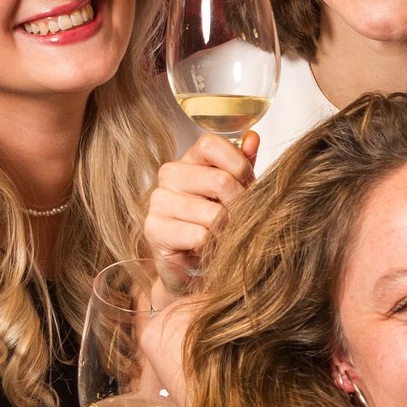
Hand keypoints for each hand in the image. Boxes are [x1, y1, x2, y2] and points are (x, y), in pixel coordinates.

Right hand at [142, 131, 254, 297]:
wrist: (194, 269)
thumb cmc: (216, 226)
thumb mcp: (234, 192)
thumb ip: (242, 165)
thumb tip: (252, 138)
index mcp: (189, 160)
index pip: (210, 144)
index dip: (238, 165)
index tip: (248, 186)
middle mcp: (170, 176)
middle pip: (218, 180)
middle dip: (240, 205)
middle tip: (241, 221)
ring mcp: (158, 202)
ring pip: (212, 213)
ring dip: (227, 230)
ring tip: (223, 237)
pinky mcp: (154, 229)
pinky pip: (198, 235)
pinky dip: (212, 246)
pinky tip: (207, 249)